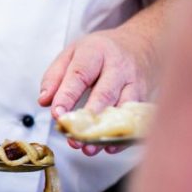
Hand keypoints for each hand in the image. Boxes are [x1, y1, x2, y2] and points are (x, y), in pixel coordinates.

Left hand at [39, 27, 153, 155]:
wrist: (143, 42)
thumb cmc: (101, 51)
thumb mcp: (72, 53)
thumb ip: (54, 76)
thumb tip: (44, 100)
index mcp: (95, 52)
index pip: (79, 75)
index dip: (67, 96)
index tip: (57, 114)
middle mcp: (118, 67)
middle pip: (104, 93)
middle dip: (88, 117)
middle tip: (72, 136)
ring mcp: (136, 82)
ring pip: (122, 109)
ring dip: (105, 131)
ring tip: (89, 148)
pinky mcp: (146, 96)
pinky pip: (136, 118)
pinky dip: (124, 135)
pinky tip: (111, 147)